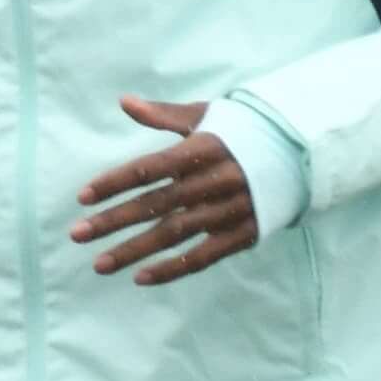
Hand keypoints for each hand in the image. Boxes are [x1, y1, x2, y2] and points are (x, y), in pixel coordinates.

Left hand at [70, 96, 257, 283]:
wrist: (303, 153)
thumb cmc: (246, 131)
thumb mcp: (208, 116)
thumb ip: (164, 115)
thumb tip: (124, 101)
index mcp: (204, 149)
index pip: (150, 168)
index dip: (115, 182)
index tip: (83, 196)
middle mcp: (215, 181)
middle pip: (156, 205)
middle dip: (114, 221)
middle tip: (78, 234)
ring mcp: (229, 211)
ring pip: (175, 235)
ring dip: (135, 250)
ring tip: (100, 264)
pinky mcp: (242, 234)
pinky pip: (204, 257)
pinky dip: (173, 269)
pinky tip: (142, 278)